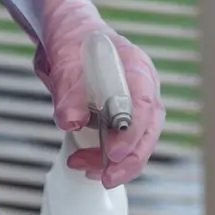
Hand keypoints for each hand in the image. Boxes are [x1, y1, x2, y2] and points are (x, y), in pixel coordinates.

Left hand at [25, 0, 165, 188]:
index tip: (113, 153)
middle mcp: (143, 89)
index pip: (144, 105)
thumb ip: (68, 89)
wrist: (70, 36)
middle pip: (148, 132)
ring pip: (137, 144)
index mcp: (136, 68)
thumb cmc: (74, 42)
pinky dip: (104, 160)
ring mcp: (136, 107)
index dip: (131, 133)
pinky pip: (122, 146)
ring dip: (113, 164)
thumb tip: (70, 122)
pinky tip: (85, 163)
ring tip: (81, 167)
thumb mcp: (65, 58)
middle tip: (105, 178)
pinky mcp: (122, 121)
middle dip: (128, 161)